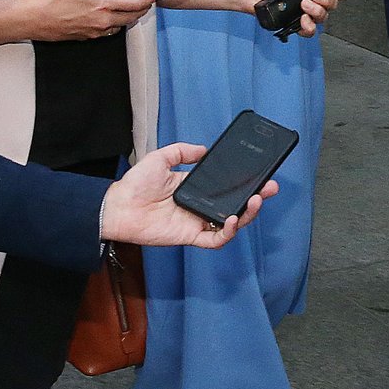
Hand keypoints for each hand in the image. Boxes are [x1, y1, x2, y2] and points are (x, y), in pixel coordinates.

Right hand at [20, 0, 158, 40]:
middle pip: (133, 16)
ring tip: (133, 5)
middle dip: (145, 6)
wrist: (33, 20)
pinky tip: (112, 15)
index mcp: (102, 5)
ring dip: (131, 15)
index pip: (135, 2)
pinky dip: (117, 22)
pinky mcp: (88, 36)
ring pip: (123, 25)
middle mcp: (103, 21)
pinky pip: (110, 31)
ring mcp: (96, 31)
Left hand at [101, 142, 278, 248]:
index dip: (243, 183)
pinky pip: (215, 240)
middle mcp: (199, 206)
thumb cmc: (135, 184)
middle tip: (270, 188)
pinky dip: (227, 232)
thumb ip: (182, 151)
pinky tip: (232, 219)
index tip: (259, 174)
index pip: (225, 187)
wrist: (119, 206)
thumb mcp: (161, 157)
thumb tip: (203, 149)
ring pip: (230, 224)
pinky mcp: (190, 237)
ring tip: (256, 200)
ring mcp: (196, 222)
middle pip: (234, 205)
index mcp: (194, 188)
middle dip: (255, 198)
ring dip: (247, 214)